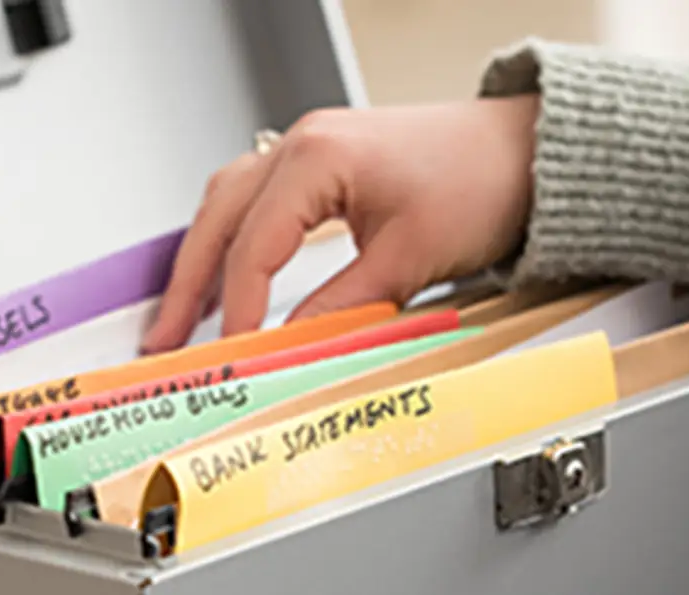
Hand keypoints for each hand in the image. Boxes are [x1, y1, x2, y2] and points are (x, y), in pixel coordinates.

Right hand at [141, 96, 540, 353]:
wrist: (525, 154)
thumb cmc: (481, 182)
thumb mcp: (407, 260)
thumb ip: (340, 308)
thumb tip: (290, 350)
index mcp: (317, 158)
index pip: (253, 248)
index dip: (236, 311)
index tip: (227, 356)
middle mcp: (301, 145)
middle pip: (219, 219)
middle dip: (187, 285)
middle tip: (163, 339)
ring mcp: (308, 150)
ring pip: (228, 205)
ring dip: (203, 259)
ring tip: (181, 316)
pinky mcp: (324, 166)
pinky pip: (257, 201)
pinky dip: (233, 239)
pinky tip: (226, 274)